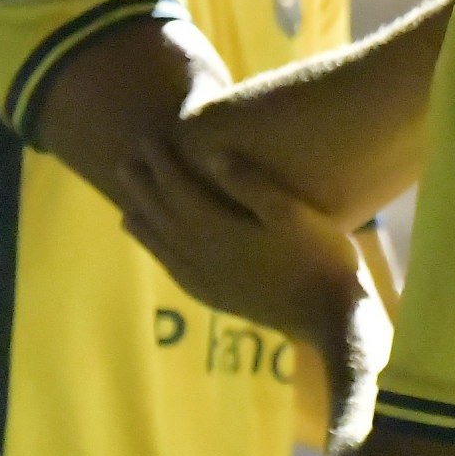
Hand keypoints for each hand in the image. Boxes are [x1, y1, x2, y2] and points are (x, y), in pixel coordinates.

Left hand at [115, 143, 378, 385]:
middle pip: (161, 214)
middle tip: (126, 162)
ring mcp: (204, 278)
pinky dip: (158, 253)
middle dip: (143, 187)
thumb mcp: (294, 214)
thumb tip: (215, 153)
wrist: (328, 317)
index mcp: (218, 229)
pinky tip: (158, 248)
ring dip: (142, 220)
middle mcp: (201, 254)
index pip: (177, 189)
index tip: (148, 138)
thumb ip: (253, 184)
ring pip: (161, 245)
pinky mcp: (213, 296)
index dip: (161, 163)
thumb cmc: (320, 257)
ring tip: (129, 204)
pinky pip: (173, 270)